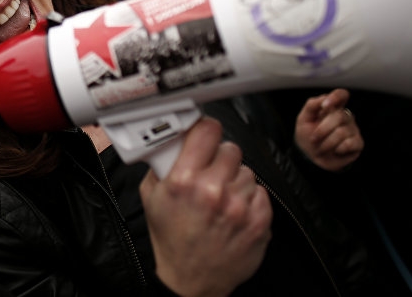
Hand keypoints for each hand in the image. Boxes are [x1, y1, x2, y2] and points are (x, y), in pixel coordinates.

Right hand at [141, 118, 271, 296]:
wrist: (191, 281)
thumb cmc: (172, 240)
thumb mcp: (151, 197)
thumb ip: (161, 164)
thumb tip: (173, 139)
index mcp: (184, 180)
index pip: (207, 130)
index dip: (205, 130)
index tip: (204, 135)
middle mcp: (213, 191)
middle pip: (230, 149)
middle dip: (219, 159)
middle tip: (209, 173)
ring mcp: (240, 206)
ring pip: (246, 171)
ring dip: (235, 180)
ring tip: (220, 199)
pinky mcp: (259, 221)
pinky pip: (260, 191)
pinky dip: (249, 199)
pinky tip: (233, 211)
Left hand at [294, 88, 363, 171]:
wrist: (310, 157)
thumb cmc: (308, 136)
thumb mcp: (303, 119)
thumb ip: (312, 105)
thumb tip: (324, 99)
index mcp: (332, 108)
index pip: (342, 95)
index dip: (336, 97)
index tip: (325, 106)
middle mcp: (345, 117)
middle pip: (340, 116)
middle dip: (322, 130)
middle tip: (313, 139)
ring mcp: (353, 130)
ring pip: (342, 132)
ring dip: (326, 143)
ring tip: (321, 147)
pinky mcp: (358, 143)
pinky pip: (350, 143)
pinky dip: (337, 149)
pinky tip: (335, 151)